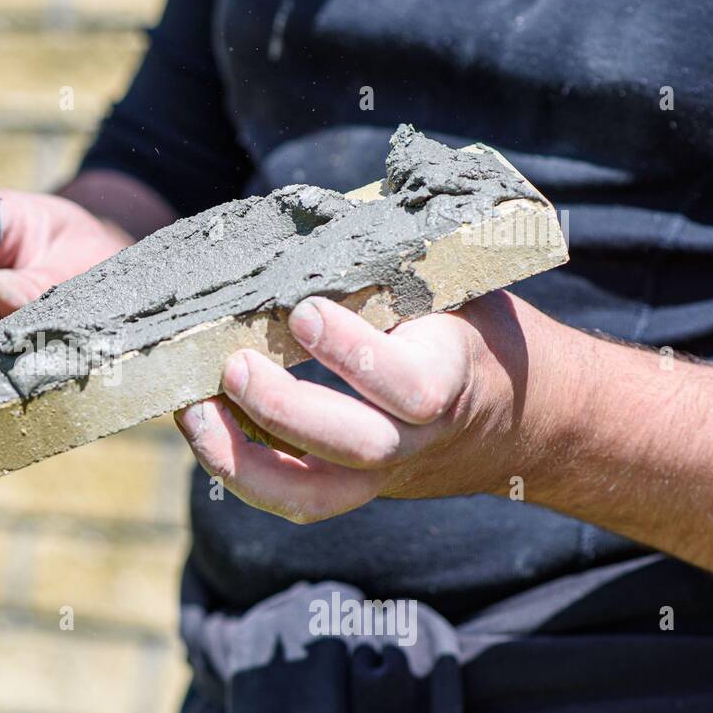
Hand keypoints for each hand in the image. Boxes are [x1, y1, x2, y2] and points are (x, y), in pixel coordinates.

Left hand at [176, 291, 543, 522]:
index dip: (353, 353)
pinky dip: (240, 472)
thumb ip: (391, 266)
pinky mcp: (351, 490)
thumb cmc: (468, 330)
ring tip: (192, 411)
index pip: (408, 384)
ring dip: (242, 458)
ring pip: (313, 494)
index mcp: (451, 376)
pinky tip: (202, 428)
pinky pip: (293, 499)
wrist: (519, 419)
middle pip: (354, 445)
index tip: (304, 310)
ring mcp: (382, 475)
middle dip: (285, 408)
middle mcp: (417, 439)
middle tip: (234, 364)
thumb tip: (305, 213)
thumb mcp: (451, 287)